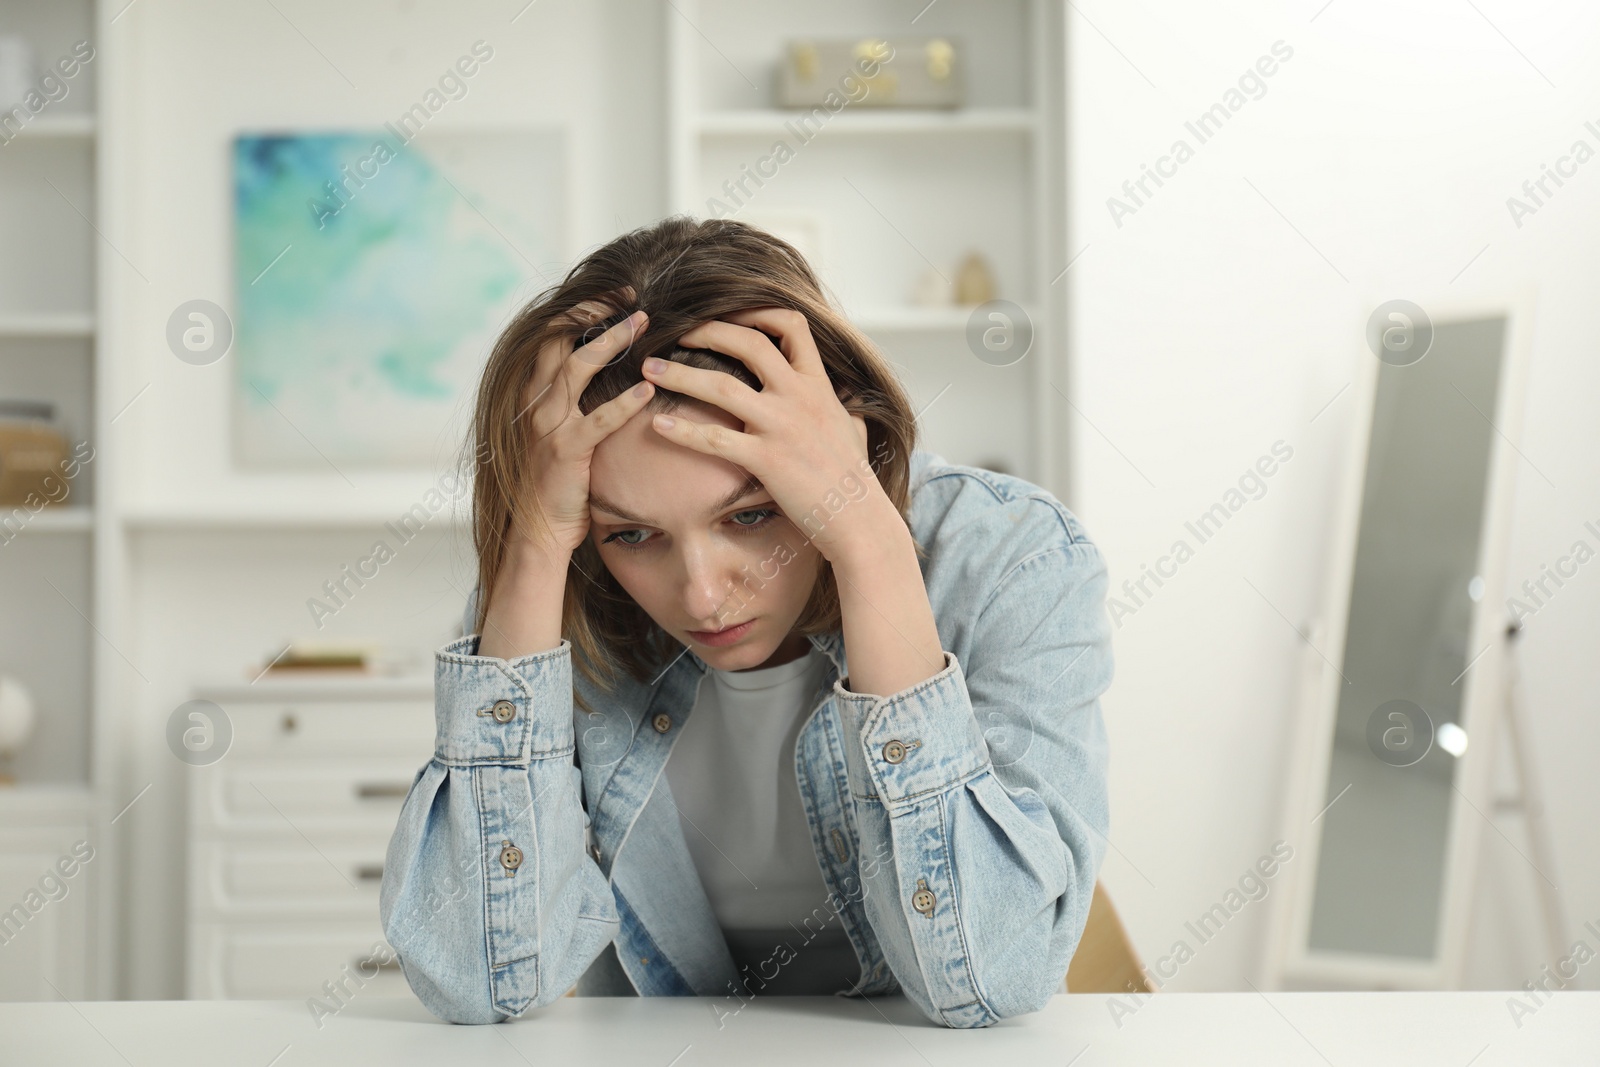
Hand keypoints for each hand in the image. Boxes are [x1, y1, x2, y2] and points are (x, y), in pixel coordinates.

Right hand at [517, 306, 655, 555]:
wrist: (538, 528)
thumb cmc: (559, 478)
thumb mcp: (561, 429)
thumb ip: (575, 398)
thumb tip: (609, 367)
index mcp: (534, 392)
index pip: (553, 335)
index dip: (582, 309)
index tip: (615, 293)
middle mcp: (535, 401)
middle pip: (561, 339)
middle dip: (595, 312)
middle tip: (631, 296)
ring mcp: (547, 425)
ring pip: (576, 369)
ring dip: (612, 342)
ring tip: (643, 325)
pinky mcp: (565, 452)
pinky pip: (597, 421)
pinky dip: (623, 403)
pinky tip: (648, 390)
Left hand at [640, 307, 888, 562]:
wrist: (859, 518)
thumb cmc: (853, 476)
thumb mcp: (852, 427)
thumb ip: (842, 407)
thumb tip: (846, 403)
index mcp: (818, 384)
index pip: (791, 325)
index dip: (757, 312)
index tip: (727, 315)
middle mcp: (799, 397)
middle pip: (748, 343)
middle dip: (706, 331)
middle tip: (674, 332)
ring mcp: (782, 426)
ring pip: (722, 385)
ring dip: (679, 374)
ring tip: (648, 370)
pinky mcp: (766, 459)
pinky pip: (715, 439)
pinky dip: (683, 430)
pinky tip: (658, 425)